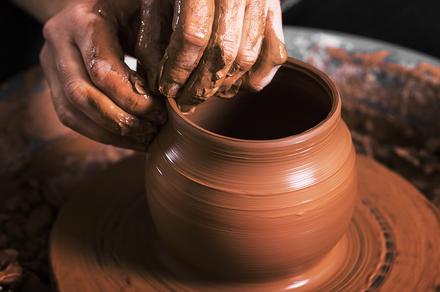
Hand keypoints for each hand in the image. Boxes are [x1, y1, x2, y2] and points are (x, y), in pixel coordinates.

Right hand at [40, 0, 165, 150]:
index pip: (103, 71)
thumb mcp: (146, 18)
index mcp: (82, 19)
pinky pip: (70, 116)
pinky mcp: (53, 80)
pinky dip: (100, 133)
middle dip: (121, 121)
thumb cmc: (133, 10)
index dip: (132, 99)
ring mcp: (50, 61)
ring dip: (110, 133)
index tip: (160, 113)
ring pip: (71, 111)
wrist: (103, 5)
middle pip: (81, 95)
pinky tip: (127, 139)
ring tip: (143, 140)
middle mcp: (58, 39)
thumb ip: (153, 52)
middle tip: (152, 131)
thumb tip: (169, 97)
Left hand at [136, 0, 286, 111]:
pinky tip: (233, 84)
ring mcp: (260, 2)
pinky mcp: (275, 13)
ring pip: (247, 58)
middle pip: (223, 52)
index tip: (169, 88)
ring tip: (206, 93)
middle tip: (186, 102)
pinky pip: (273, 57)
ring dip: (225, 85)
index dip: (179, 69)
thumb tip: (159, 85)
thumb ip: (153, 41)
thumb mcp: (157, 4)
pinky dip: (254, 79)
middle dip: (202, 86)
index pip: (193, 36)